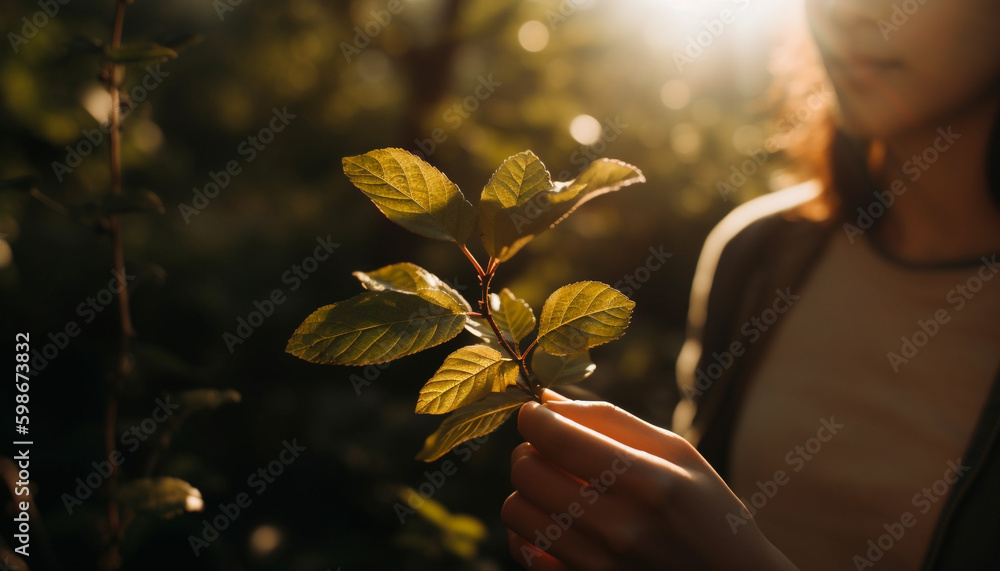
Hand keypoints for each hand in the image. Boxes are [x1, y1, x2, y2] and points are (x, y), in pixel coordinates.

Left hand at [501, 395, 798, 569]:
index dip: (532, 417)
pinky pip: (522, 549)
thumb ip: (610, 420)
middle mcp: (619, 527)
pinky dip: (528, 528)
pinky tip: (555, 519)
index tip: (534, 412)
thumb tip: (547, 400)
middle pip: (528, 471)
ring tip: (556, 485)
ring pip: (516, 509)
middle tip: (551, 449)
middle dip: (529, 449)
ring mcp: (599, 565)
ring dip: (527, 489)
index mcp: (647, 481)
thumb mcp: (677, 453)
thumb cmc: (707, 510)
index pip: (558, 438)